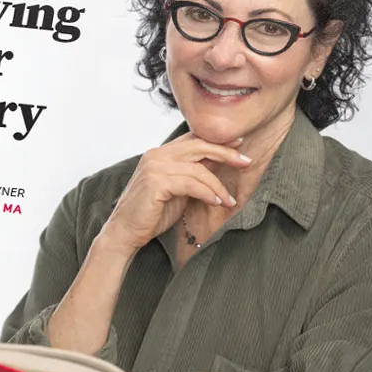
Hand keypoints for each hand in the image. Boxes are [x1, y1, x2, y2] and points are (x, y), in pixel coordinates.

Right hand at [98, 134, 252, 252]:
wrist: (125, 232)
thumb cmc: (152, 213)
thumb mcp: (179, 189)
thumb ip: (194, 174)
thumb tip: (218, 162)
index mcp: (161, 153)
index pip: (194, 139)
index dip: (217, 141)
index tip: (239, 144)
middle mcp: (157, 155)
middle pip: (199, 146)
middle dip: (226, 153)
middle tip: (247, 162)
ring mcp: (155, 167)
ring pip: (198, 169)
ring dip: (218, 185)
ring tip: (230, 200)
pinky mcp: (156, 182)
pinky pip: (191, 184)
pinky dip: (208, 193)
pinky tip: (217, 202)